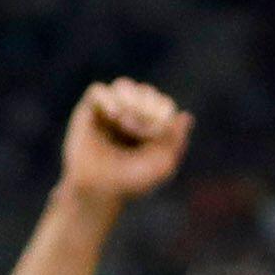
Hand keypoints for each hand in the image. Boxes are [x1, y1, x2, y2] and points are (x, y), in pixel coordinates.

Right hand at [58, 79, 192, 204]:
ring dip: (129, 100)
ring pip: (124, 85)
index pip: (162, 105)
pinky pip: (98, 90)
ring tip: (123, 120)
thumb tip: (186, 116)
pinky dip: (108, 99)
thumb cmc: (131, 182)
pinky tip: (113, 115)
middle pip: (145, 92)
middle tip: (137, 129)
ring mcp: (108, 112)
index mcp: (150, 128)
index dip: (161, 113)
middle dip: (145, 107)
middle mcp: (130, 116)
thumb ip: (175, 142)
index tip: (155, 134)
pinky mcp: (88, 111)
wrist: (98, 189)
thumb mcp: (161, 166)